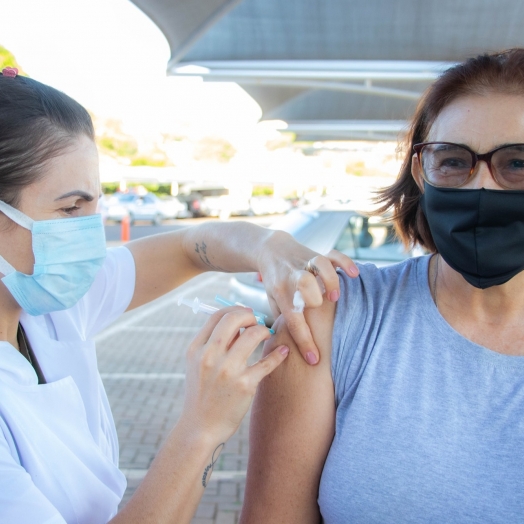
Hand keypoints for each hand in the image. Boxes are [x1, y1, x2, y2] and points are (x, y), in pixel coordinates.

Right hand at [179, 307, 288, 442]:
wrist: (200, 428)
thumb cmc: (202, 394)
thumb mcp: (198, 365)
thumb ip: (216, 344)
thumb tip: (240, 324)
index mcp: (197, 348)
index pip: (218, 315)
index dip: (235, 310)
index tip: (246, 315)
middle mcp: (210, 356)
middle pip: (234, 318)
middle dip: (251, 316)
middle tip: (258, 323)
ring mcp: (227, 370)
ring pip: (253, 334)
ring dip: (264, 332)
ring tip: (267, 337)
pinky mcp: (244, 385)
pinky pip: (267, 362)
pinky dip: (278, 355)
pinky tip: (283, 352)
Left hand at [257, 231, 358, 364]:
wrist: (271, 251)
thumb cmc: (276, 284)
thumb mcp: (273, 304)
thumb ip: (283, 321)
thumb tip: (290, 350)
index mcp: (280, 293)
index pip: (292, 319)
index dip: (304, 341)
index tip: (314, 359)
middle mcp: (292, 277)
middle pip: (304, 284)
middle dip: (314, 300)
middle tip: (320, 310)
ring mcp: (305, 264)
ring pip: (319, 265)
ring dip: (330, 281)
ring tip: (335, 296)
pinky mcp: (317, 254)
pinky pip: (333, 255)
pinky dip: (345, 263)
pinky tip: (354, 274)